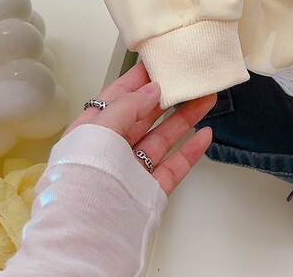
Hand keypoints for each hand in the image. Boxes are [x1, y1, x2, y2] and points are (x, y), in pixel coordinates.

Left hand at [67, 61, 215, 195]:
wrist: (88, 230)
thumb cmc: (84, 174)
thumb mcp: (100, 127)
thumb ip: (128, 105)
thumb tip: (154, 89)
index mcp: (92, 132)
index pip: (116, 99)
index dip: (137, 80)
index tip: (160, 62)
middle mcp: (111, 150)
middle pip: (144, 116)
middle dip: (167, 96)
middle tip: (190, 77)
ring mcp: (132, 170)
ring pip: (163, 138)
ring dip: (186, 117)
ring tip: (207, 97)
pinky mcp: (150, 190)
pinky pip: (174, 165)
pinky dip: (191, 150)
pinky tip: (206, 134)